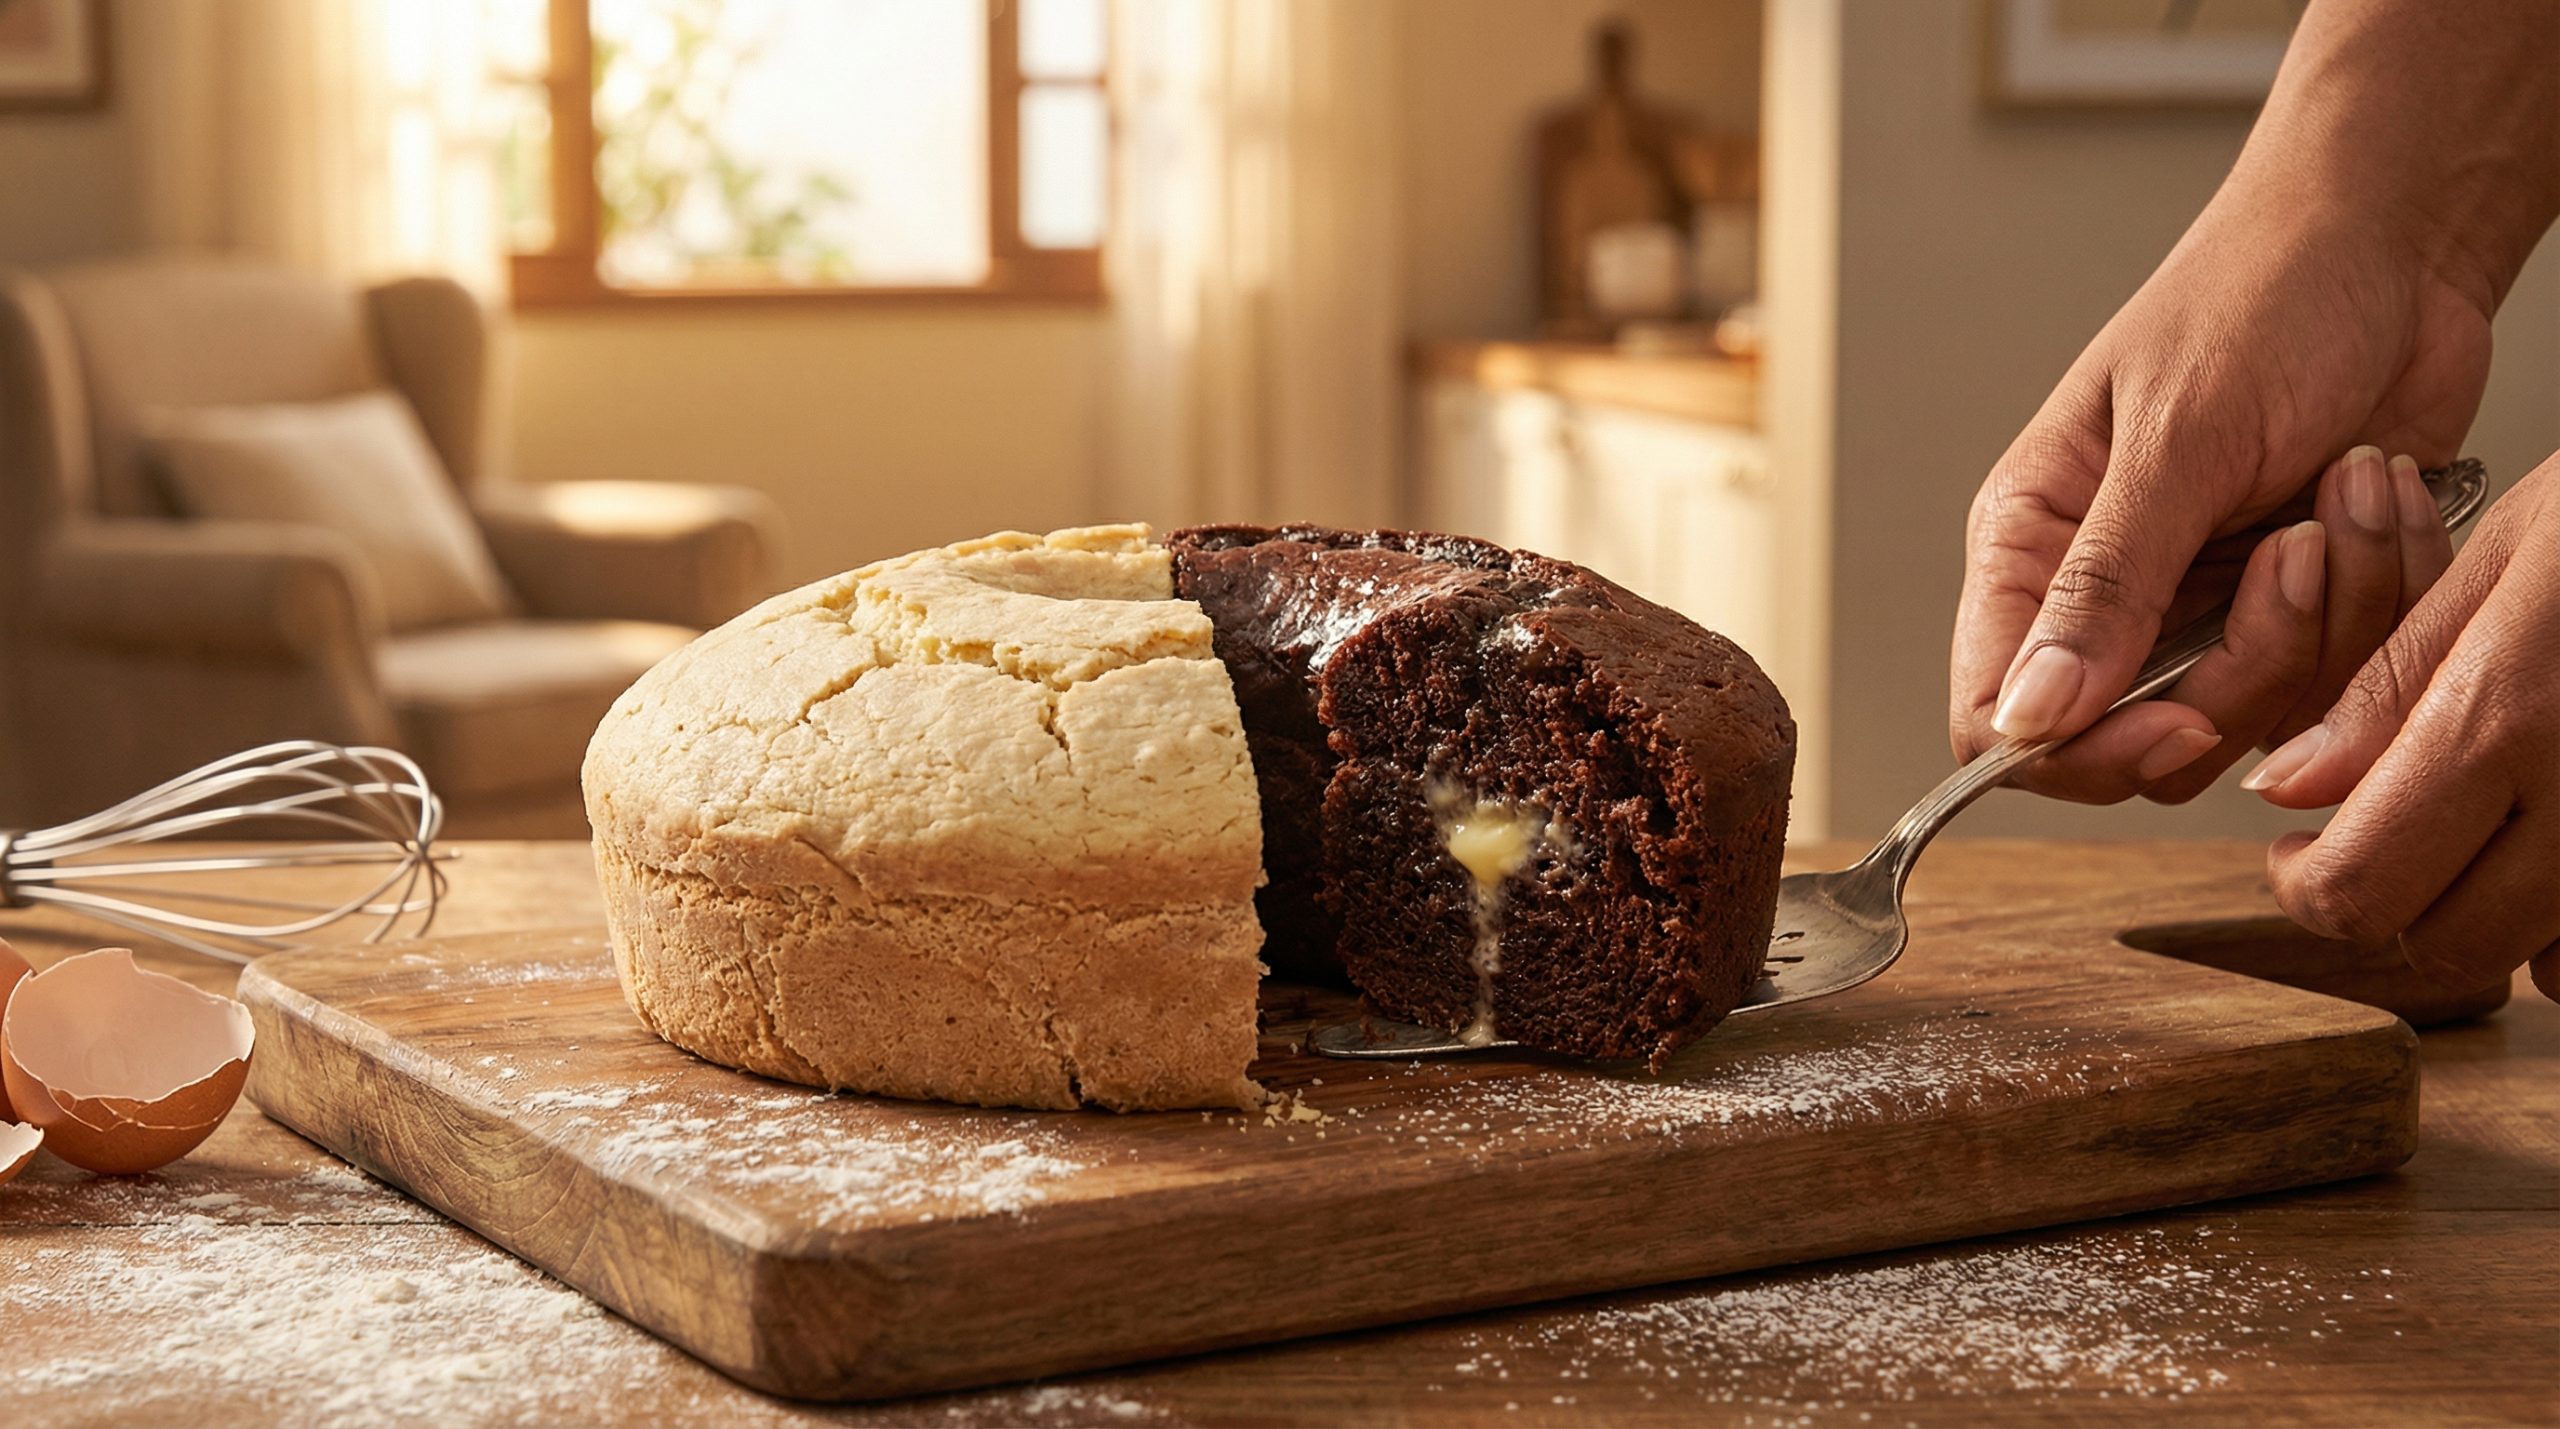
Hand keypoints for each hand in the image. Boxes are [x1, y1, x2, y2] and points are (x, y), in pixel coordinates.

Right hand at [1950, 199, 2492, 801]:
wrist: (2394, 249)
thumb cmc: (2260, 299)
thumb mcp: (2176, 439)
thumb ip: (2102, 588)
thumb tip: (2028, 718)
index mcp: (2031, 548)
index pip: (2003, 719)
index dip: (2084, 750)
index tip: (2182, 712)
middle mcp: (2107, 598)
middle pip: (2141, 742)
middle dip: (2245, 667)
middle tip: (2292, 551)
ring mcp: (2205, 613)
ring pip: (2253, 720)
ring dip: (2331, 614)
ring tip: (2339, 493)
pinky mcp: (2296, 616)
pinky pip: (2337, 682)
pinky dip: (2381, 598)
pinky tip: (2374, 500)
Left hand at [2240, 456, 2559, 1000]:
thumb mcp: (2506, 557)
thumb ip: (2393, 683)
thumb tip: (2291, 787)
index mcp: (2506, 717)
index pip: (2362, 885)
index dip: (2309, 884)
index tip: (2302, 847)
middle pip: (2448, 945)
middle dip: (2393, 908)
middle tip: (2379, 842)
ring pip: (2541, 964)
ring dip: (2491, 922)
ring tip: (2481, 834)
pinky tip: (2557, 847)